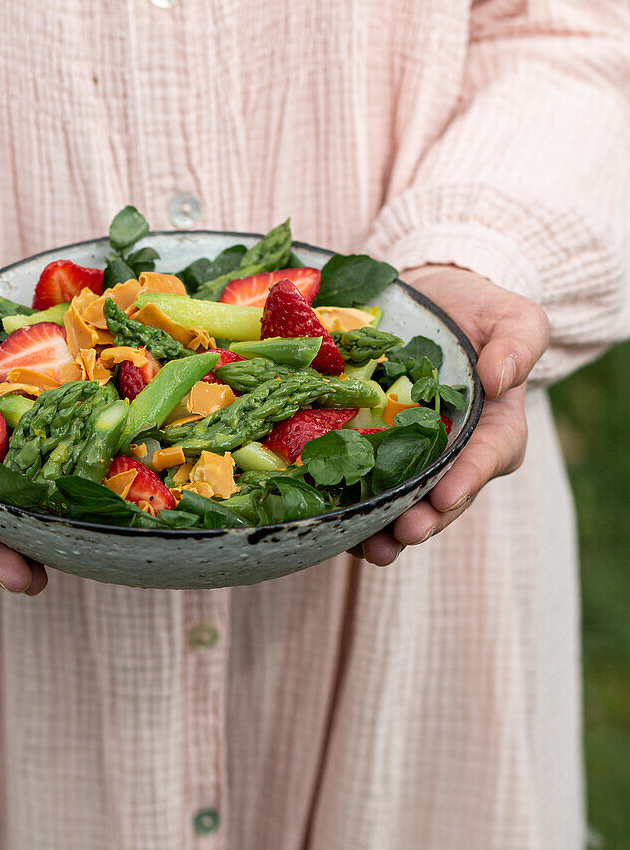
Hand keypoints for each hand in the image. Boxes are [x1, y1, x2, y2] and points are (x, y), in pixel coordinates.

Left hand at [353, 264, 549, 565]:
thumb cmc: (476, 311)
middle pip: (442, 497)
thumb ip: (518, 344)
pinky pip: (360, 482)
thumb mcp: (512, 318)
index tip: (446, 496)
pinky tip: (330, 521)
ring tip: (368, 547)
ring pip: (401, 503)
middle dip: (424, 520)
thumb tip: (500, 380)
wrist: (425, 301)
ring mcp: (408, 456)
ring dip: (384, 529)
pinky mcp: (370, 448)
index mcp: (494, 429)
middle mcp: (451, 454)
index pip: (488, 458)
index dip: (468, 479)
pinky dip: (347, 505)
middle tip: (403, 535)